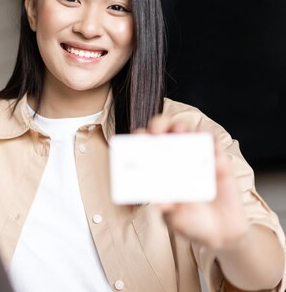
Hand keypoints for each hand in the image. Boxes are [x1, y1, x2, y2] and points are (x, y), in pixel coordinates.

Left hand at [137, 115, 249, 251]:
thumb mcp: (174, 217)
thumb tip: (159, 202)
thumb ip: (168, 209)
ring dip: (182, 127)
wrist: (220, 232)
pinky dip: (210, 141)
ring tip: (179, 131)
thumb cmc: (189, 221)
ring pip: (188, 131)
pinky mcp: (218, 160)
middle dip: (158, 125)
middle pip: (165, 131)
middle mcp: (176, 158)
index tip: (138, 138)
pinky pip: (214, 144)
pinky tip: (207, 148)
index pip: (146, 146)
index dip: (140, 138)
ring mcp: (197, 156)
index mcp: (159, 168)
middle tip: (156, 131)